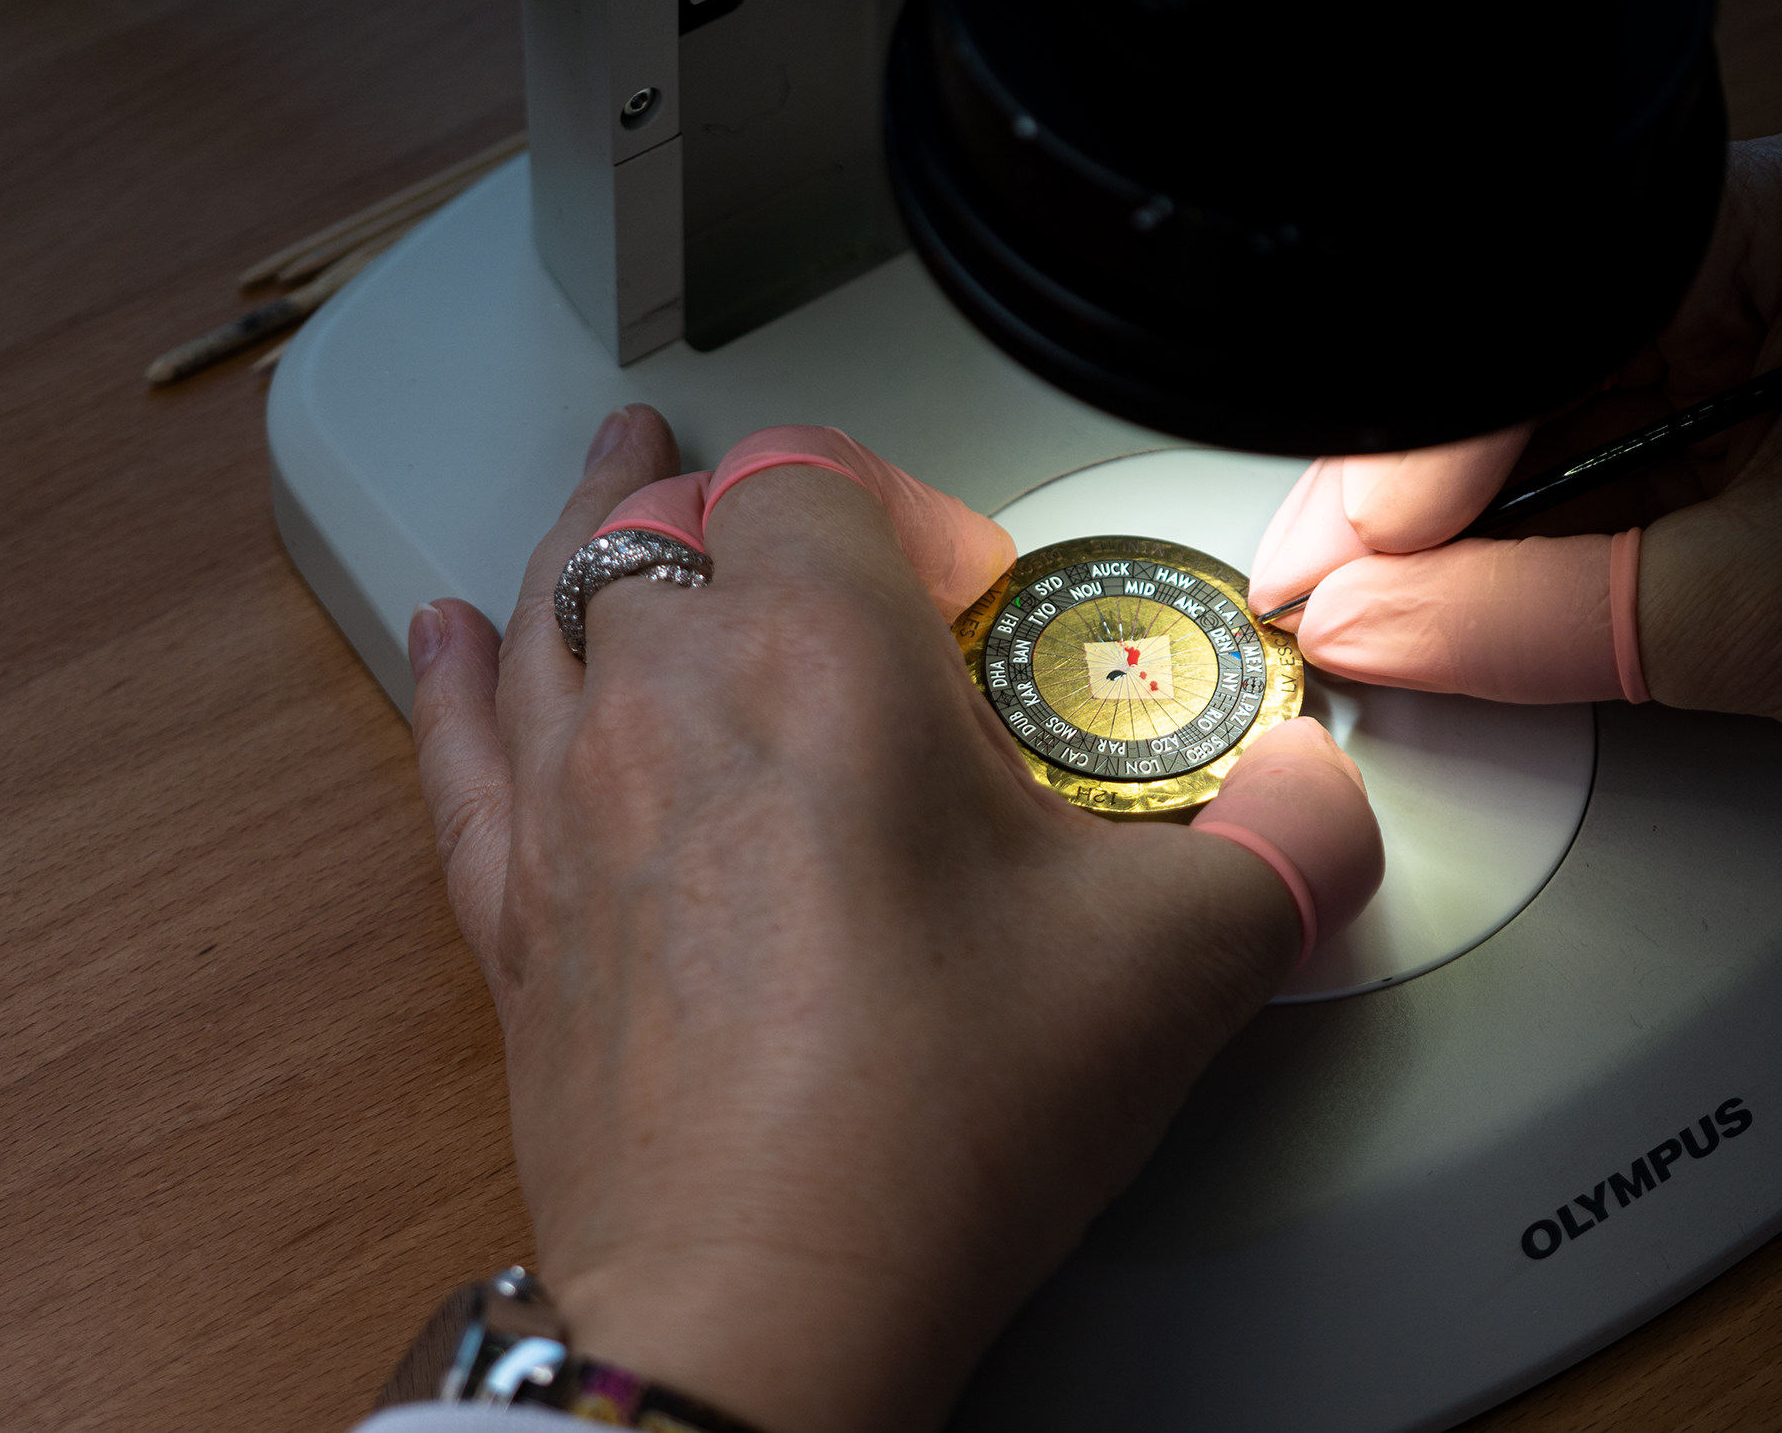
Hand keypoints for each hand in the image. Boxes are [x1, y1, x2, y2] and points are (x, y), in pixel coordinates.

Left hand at [405, 409, 1379, 1432]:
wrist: (762, 1307)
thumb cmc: (929, 1126)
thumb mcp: (1178, 960)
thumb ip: (1290, 838)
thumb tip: (1321, 794)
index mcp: (821, 661)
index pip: (820, 473)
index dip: (910, 505)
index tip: (975, 603)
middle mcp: (670, 703)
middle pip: (674, 520)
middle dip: (752, 502)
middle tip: (808, 526)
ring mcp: (574, 806)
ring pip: (556, 604)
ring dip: (596, 532)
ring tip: (622, 478)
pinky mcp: (518, 915)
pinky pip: (465, 747)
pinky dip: (465, 677)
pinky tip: (460, 635)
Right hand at [1247, 124, 1781, 806]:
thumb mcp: (1765, 613)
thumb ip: (1536, 622)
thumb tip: (1366, 627)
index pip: (1532, 310)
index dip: (1421, 441)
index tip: (1342, 556)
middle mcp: (1751, 266)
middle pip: (1511, 369)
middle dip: (1416, 498)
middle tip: (1323, 599)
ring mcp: (1737, 349)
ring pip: (1533, 434)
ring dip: (1457, 538)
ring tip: (1379, 621)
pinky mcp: (1729, 432)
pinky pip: (1580, 486)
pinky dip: (1517, 561)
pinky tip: (1458, 613)